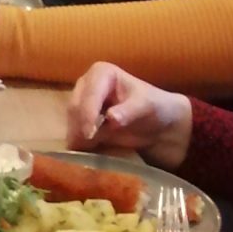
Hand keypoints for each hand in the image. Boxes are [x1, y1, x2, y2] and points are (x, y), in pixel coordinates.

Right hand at [66, 62, 191, 166]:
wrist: (161, 127)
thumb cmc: (156, 108)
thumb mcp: (147, 106)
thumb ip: (129, 111)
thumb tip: (110, 118)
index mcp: (101, 73)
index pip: (89, 94)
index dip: (87, 114)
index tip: (90, 134)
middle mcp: (86, 87)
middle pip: (75, 108)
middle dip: (79, 128)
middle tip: (85, 147)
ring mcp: (82, 107)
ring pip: (71, 124)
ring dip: (77, 139)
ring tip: (85, 156)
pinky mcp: (82, 126)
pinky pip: (74, 136)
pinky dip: (79, 147)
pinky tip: (85, 158)